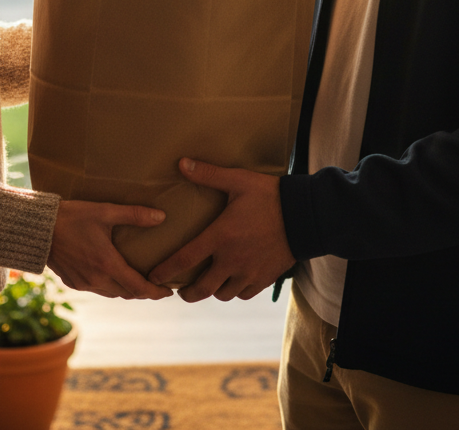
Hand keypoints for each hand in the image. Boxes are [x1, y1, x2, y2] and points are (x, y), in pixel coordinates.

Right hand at [48, 200, 172, 299]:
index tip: (169, 292)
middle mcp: (96, 280)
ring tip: (138, 280)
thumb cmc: (72, 217)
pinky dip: (110, 286)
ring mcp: (83, 283)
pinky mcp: (73, 282)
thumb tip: (162, 217)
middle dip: (144, 291)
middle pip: (127, 294)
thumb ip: (134, 215)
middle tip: (157, 284)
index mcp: (107, 264)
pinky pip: (98, 289)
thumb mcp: (105, 211)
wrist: (37, 229)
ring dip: (127, 290)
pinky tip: (112, 274)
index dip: (156, 292)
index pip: (138, 287)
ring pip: (112, 294)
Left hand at [148, 158, 293, 302]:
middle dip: (187, 293)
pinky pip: (243, 294)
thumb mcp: (238, 180)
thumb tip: (181, 163)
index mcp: (220, 237)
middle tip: (180, 289)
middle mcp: (232, 260)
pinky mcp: (264, 278)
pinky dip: (234, 290)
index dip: (166, 270)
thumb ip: (209, 174)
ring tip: (208, 282)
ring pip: (223, 293)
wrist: (305, 216)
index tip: (154, 277)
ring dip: (212, 290)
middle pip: (202, 289)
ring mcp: (249, 272)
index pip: (185, 259)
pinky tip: (232, 281)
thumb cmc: (270, 196)